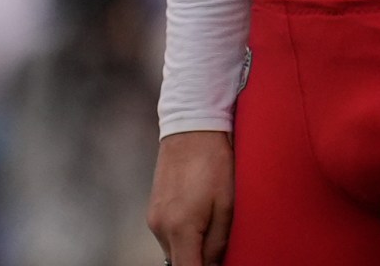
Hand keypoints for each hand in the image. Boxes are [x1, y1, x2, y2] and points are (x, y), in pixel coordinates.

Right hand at [148, 130, 234, 265]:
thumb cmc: (214, 162)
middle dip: (198, 262)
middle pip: (179, 263)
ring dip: (191, 248)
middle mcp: (160, 227)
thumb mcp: (226, 204)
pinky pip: (168, 235)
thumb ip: (218, 242)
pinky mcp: (153, 209)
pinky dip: (183, 236)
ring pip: (173, 250)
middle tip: (220, 249)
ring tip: (212, 228)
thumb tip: (214, 265)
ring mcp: (153, 218)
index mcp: (180, 228)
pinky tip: (200, 218)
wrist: (191, 127)